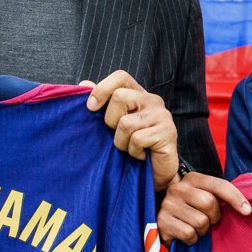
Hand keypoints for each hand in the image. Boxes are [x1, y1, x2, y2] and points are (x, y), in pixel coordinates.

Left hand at [81, 70, 177, 191]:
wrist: (154, 174)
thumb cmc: (132, 147)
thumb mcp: (113, 124)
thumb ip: (102, 103)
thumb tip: (84, 83)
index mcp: (139, 94)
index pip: (121, 77)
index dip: (103, 89)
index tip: (91, 107)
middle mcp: (152, 100)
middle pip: (120, 97)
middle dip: (110, 121)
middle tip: (118, 135)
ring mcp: (162, 115)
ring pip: (126, 123)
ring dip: (121, 142)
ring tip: (130, 148)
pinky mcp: (167, 132)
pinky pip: (137, 139)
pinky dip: (133, 152)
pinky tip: (140, 155)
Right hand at [156, 172, 250, 245]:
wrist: (164, 219)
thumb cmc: (191, 209)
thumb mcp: (204, 196)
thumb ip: (220, 196)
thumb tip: (246, 208)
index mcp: (192, 178)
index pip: (219, 185)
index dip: (235, 198)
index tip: (247, 211)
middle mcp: (178, 188)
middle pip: (209, 203)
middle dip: (214, 217)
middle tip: (209, 221)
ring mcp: (167, 204)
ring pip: (200, 221)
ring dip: (202, 230)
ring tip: (195, 227)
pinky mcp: (161, 221)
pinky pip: (189, 234)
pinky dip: (192, 239)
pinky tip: (185, 235)